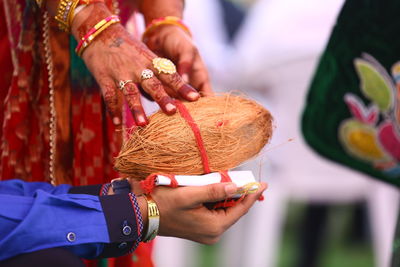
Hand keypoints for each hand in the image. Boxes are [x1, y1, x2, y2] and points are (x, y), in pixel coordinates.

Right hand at [71, 4, 199, 125]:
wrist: (100, 33)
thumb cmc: (129, 49)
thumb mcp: (147, 57)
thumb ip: (160, 75)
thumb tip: (178, 94)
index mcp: (151, 62)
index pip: (170, 75)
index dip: (183, 87)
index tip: (196, 98)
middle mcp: (138, 67)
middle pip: (153, 84)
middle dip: (163, 98)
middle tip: (172, 111)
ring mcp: (120, 73)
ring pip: (130, 92)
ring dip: (137, 108)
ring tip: (144, 124)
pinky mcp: (104, 77)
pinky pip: (109, 96)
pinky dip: (113, 110)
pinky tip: (117, 124)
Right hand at [148, 182, 266, 243]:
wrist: (143, 216)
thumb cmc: (163, 204)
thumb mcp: (189, 194)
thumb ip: (214, 190)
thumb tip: (236, 187)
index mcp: (214, 227)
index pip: (240, 209)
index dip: (252, 195)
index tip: (263, 184)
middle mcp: (213, 233)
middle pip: (233, 210)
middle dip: (238, 193)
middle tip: (245, 177)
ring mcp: (206, 232)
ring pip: (224, 210)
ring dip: (226, 195)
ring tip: (229, 180)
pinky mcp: (200, 228)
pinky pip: (215, 212)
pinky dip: (217, 200)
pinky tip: (216, 189)